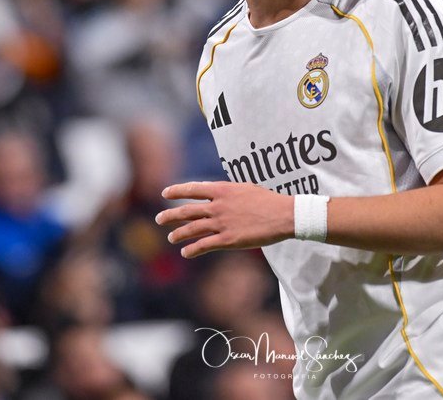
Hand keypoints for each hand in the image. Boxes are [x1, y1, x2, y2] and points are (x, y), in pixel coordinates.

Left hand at [155, 181, 293, 257]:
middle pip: (187, 211)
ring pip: (192, 229)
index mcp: (222, 190)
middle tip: (159, 219)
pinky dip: (192, 249)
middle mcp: (218, 206)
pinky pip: (204, 245)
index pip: (192, 189)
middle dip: (170, 215)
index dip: (176, 191)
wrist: (283, 215)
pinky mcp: (228, 240)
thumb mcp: (244, 188)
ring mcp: (221, 224)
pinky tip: (185, 253)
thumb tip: (211, 190)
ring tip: (170, 237)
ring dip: (178, 234)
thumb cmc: (267, 200)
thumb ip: (226, 191)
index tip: (165, 194)